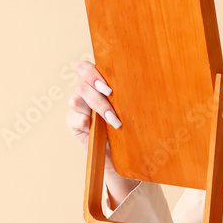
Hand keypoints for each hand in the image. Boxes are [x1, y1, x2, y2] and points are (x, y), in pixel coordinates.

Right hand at [66, 60, 136, 199]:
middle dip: (97, 91)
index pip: (87, 68)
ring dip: (96, 106)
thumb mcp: (133, 107)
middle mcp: (87, 93)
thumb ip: (130, 92)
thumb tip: (149, 77)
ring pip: (76, 99)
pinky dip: (83, 120)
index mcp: (99, 84)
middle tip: (110, 95)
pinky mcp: (74, 124)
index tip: (109, 85)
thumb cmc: (131, 126)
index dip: (93, 73)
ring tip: (112, 119)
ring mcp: (79, 109)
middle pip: (83, 84)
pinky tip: (92, 125)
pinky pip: (73, 118)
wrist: (124, 154)